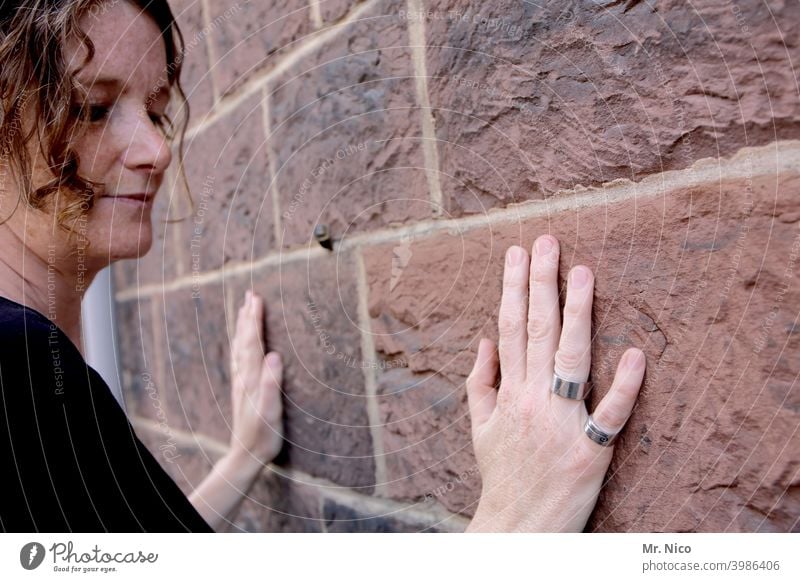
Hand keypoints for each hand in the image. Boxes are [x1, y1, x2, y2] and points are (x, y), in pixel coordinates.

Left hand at [229, 290, 283, 465]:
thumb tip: (274, 355)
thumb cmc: (263, 434)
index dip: (255, 319)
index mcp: (252, 377)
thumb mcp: (271, 411)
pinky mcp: (242, 389)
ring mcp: (241, 382)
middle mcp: (243, 376)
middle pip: (244, 340)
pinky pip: (239, 359)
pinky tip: (242, 343)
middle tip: (250, 294)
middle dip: (247, 316)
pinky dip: (241, 343)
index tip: (257, 298)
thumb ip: (271, 383)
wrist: (245, 455)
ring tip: (244, 310)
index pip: (253, 342)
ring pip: (240, 348)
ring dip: (242, 327)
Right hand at [465, 236, 645, 531]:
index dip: (513, 288)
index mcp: (508, 392)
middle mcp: (533, 400)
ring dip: (577, 315)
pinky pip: (609, 415)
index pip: (509, 328)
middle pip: (538, 332)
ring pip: (570, 360)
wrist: (517, 527)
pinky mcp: (591, 450)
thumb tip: (485, 339)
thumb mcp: (479, 426)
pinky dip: (623, 387)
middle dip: (542, 283)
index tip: (518, 252)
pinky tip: (634, 354)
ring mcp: (563, 423)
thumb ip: (480, 380)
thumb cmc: (501, 473)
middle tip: (549, 242)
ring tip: (583, 272)